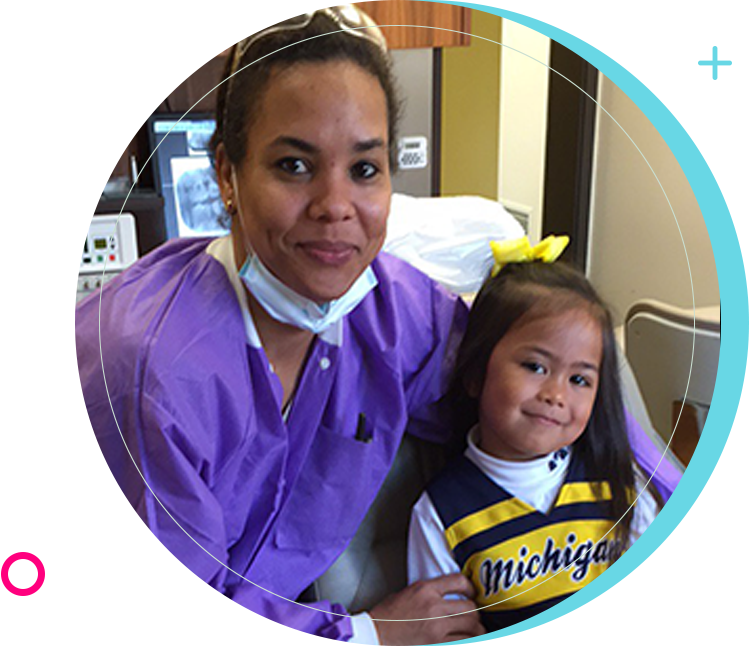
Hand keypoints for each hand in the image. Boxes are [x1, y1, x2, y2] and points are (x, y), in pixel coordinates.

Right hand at [369, 573, 485, 645]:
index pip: (459, 581)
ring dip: (477, 629)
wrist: (375, 633)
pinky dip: (469, 641)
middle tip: (473, 616)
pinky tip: (468, 640)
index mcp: (425, 589)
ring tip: (475, 630)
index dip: (470, 587)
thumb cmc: (388, 614)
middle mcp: (433, 606)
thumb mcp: (409, 591)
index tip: (471, 593)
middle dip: (475, 612)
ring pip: (472, 626)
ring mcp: (436, 627)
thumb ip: (431, 591)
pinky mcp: (437, 644)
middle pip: (470, 607)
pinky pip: (463, 642)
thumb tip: (451, 594)